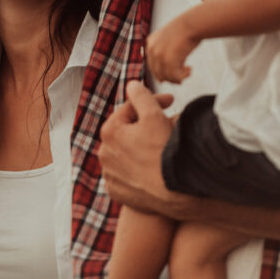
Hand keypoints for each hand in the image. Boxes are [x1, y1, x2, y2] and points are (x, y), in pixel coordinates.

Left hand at [99, 80, 189, 216]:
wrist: (175, 193)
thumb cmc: (165, 151)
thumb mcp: (154, 115)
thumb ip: (140, 96)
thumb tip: (131, 85)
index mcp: (109, 131)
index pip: (131, 109)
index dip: (153, 101)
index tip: (171, 101)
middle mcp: (103, 153)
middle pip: (127, 132)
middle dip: (144, 125)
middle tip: (166, 122)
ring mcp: (109, 175)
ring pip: (126, 153)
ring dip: (140, 146)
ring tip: (161, 145)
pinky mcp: (117, 192)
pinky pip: (127, 175)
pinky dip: (137, 168)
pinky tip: (153, 166)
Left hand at [145, 16, 197, 82]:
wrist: (192, 23)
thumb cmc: (185, 31)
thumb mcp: (169, 40)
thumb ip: (163, 55)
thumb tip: (161, 80)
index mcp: (150, 43)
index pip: (152, 65)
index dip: (164, 72)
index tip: (175, 73)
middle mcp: (152, 50)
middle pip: (158, 73)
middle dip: (170, 77)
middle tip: (182, 77)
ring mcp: (159, 56)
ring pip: (166, 76)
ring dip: (178, 77)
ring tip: (188, 70)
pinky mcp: (169, 61)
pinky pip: (175, 76)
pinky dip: (183, 76)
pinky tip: (189, 69)